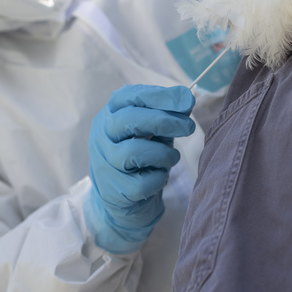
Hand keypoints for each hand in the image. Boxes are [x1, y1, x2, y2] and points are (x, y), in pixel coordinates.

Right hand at [86, 84, 195, 254]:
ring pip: (134, 152)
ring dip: (164, 154)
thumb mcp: (154, 128)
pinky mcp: (113, 190)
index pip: (130, 95)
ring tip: (172, 157)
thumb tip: (188, 98)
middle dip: (165, 121)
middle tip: (189, 127)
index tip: (188, 101)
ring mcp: (104, 163)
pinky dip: (158, 178)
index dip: (160, 96)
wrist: (124, 196)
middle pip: (130, 119)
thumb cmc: (143, 152)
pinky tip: (160, 175)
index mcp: (111, 113)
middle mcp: (102, 135)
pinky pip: (141, 183)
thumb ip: (169, 112)